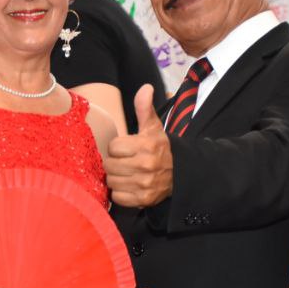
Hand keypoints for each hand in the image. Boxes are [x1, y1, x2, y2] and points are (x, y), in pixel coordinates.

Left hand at [106, 86, 172, 207]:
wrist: (179, 173)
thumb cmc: (160, 147)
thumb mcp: (153, 127)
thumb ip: (144, 108)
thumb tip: (145, 87)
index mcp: (146, 146)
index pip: (113, 147)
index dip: (117, 147)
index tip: (125, 148)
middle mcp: (145, 166)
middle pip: (109, 165)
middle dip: (114, 162)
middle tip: (124, 161)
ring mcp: (144, 184)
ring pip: (112, 181)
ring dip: (116, 178)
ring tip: (126, 173)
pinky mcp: (143, 199)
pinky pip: (117, 197)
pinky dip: (120, 193)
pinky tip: (128, 185)